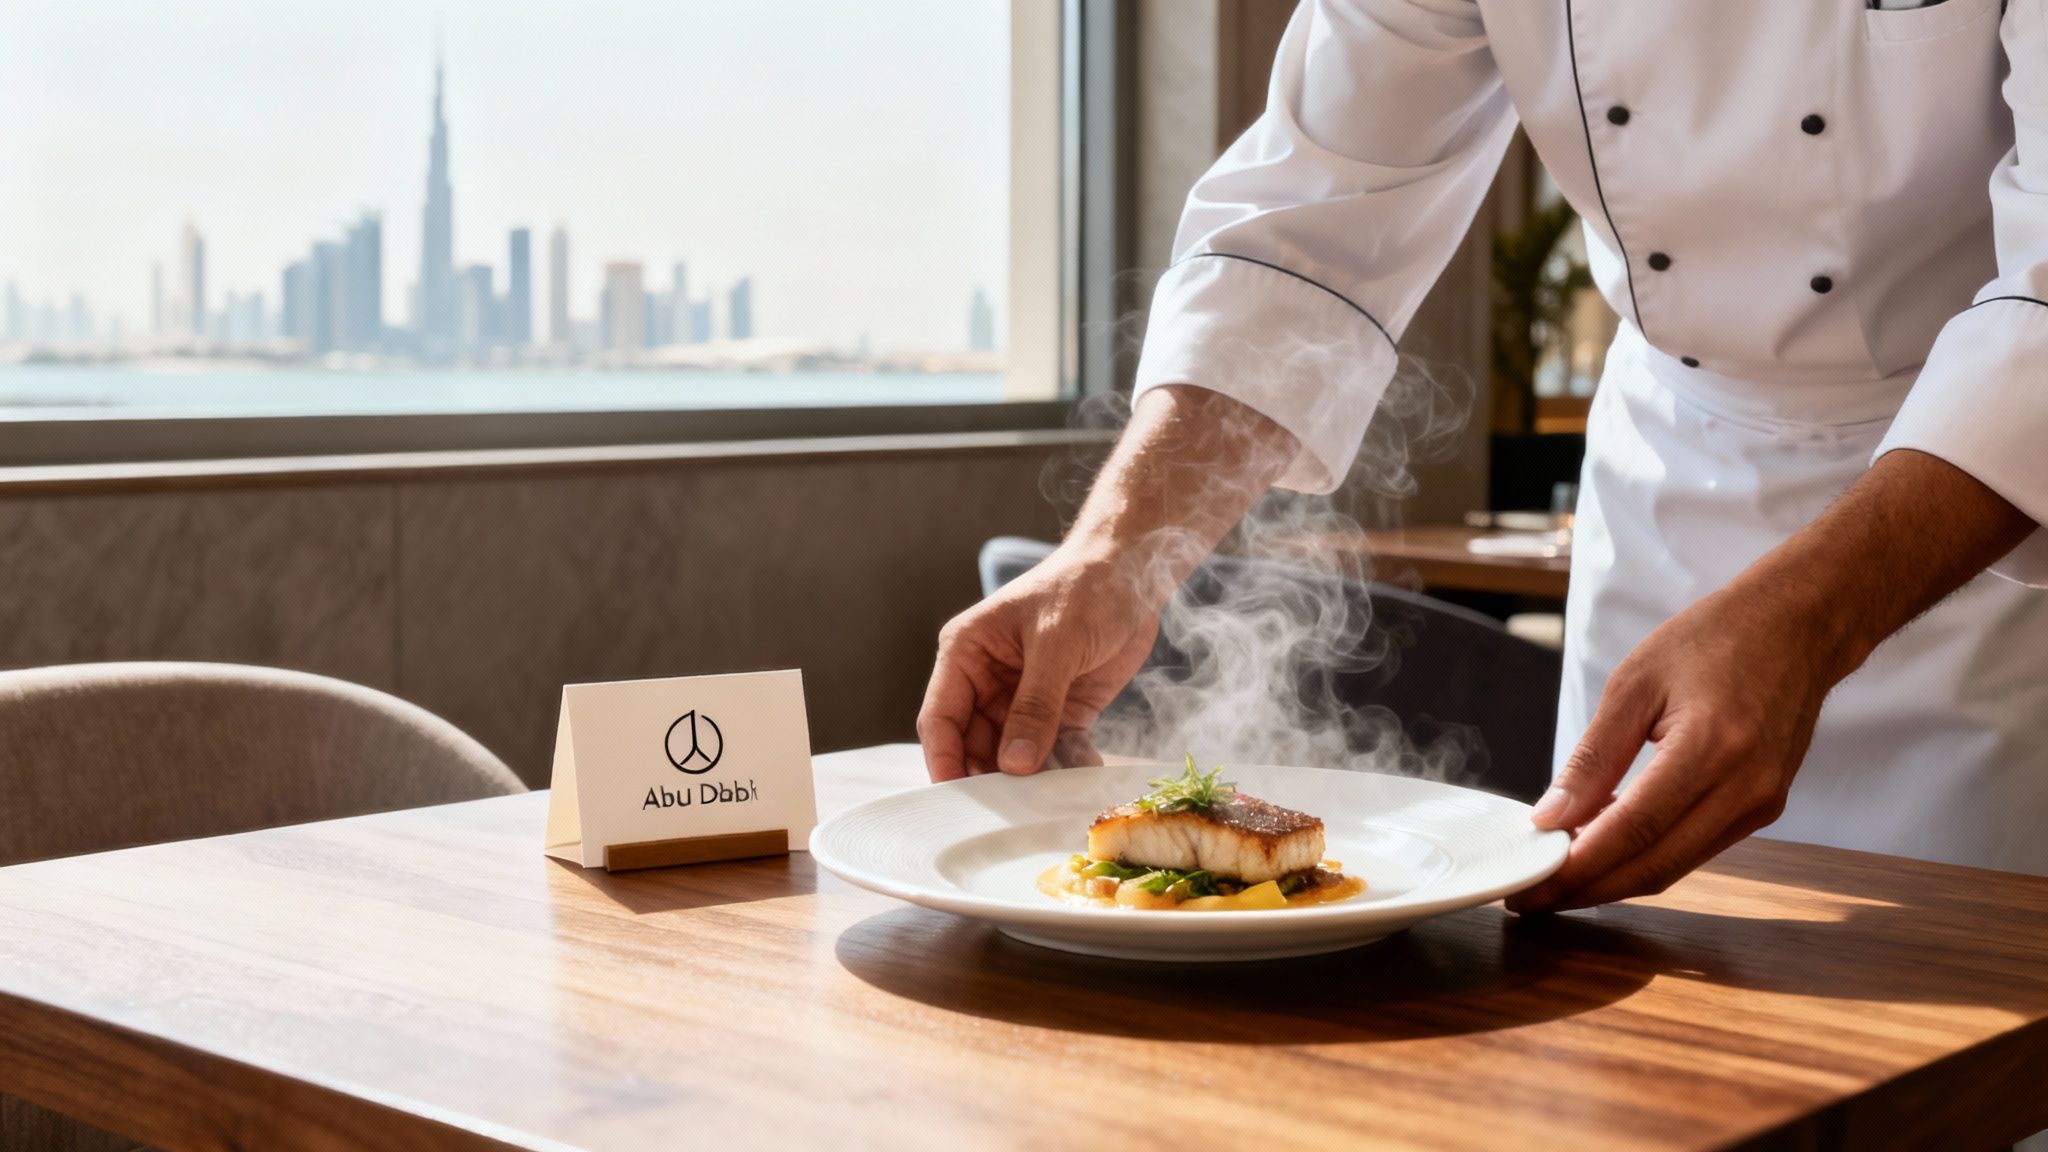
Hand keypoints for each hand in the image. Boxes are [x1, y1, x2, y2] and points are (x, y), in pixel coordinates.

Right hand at [918, 543, 1161, 780]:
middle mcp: (988, 681)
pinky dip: (1067, 768)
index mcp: (966, 655)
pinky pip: (1057, 751)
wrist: (1135, 571)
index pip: (940, 718)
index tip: (956, 800)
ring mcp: (1025, 699)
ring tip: (1049, 800)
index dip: (944, 760)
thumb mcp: (1055, 643)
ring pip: (1015, 755)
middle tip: (1009, 812)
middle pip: (976, 745)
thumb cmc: (1084, 586)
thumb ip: (1035, 705)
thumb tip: (1014, 764)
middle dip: (991, 778)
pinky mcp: (1063, 710)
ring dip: (1032, 779)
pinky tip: (1082, 781)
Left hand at [1505, 586, 1828, 912]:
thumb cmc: (1714, 639)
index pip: (1633, 830)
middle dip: (1588, 889)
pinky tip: (1605, 853)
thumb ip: (1593, 758)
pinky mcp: (1763, 808)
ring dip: (1614, 881)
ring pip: (1676, 867)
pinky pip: (1695, 849)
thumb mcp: (1634, 684)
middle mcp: (1745, 787)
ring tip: (1557, 880)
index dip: (1578, 865)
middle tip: (1533, 898)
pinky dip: (1647, 858)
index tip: (1530, 884)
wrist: (1796, 626)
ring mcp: (1761, 804)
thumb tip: (1550, 816)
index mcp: (1711, 748)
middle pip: (1655, 865)